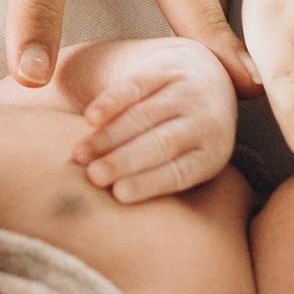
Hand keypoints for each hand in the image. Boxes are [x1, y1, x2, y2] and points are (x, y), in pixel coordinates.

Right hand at [65, 38, 241, 201]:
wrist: (208, 74)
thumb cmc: (188, 136)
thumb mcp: (192, 160)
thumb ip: (166, 182)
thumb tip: (124, 228)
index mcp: (214, 152)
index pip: (180, 172)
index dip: (149, 182)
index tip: (118, 194)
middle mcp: (207, 118)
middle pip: (162, 142)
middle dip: (125, 160)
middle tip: (93, 176)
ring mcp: (188, 88)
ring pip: (144, 115)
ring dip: (109, 136)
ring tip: (79, 154)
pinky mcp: (167, 65)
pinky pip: (136, 85)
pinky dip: (112, 101)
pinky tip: (91, 118)